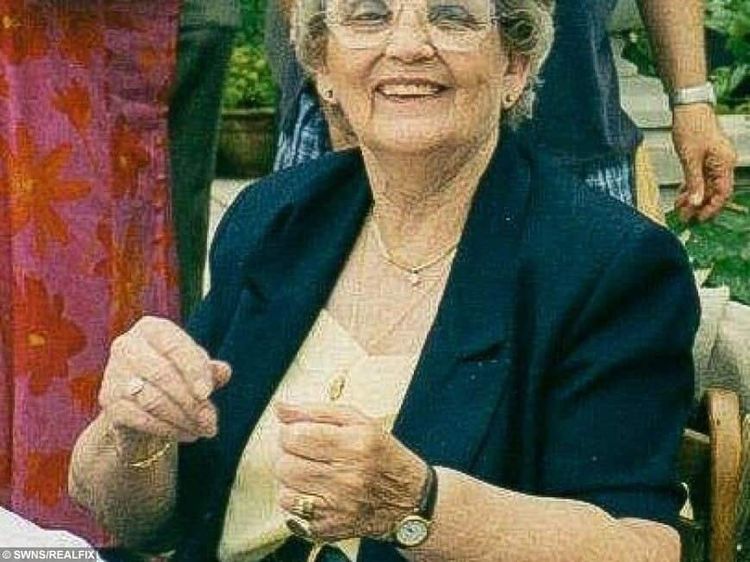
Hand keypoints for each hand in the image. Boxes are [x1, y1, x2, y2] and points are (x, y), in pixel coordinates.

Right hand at [98, 316, 230, 446]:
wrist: (139, 404)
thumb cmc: (176, 377)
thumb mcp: (196, 370)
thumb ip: (211, 370)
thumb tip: (223, 371)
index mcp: (152, 329)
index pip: (176, 347)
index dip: (194, 371)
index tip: (208, 394)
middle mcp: (127, 345)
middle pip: (162, 374)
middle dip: (191, 401)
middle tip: (211, 421)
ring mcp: (113, 372)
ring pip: (152, 399)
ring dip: (183, 418)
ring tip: (204, 429)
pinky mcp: (108, 401)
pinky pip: (141, 418)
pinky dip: (167, 429)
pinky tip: (186, 434)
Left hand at [274, 402, 427, 541]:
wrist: (410, 499)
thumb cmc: (383, 455)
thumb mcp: (359, 422)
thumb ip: (317, 412)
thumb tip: (281, 408)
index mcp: (355, 444)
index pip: (295, 436)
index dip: (290, 432)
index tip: (298, 433)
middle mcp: (348, 477)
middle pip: (286, 465)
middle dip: (289, 456)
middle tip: (306, 454)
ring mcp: (339, 506)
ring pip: (285, 490)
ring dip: (292, 480)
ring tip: (311, 473)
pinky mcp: (332, 527)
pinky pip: (293, 514)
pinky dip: (299, 502)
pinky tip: (316, 493)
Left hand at [672, 104, 736, 221]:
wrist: (688, 106)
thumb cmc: (692, 126)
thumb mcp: (690, 158)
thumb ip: (694, 182)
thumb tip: (696, 202)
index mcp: (725, 163)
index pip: (722, 193)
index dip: (711, 207)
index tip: (698, 218)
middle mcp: (723, 163)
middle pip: (714, 190)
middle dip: (699, 204)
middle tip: (684, 215)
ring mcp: (715, 159)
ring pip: (706, 185)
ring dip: (694, 196)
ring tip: (680, 207)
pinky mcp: (706, 156)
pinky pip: (701, 176)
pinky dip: (692, 186)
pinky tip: (682, 194)